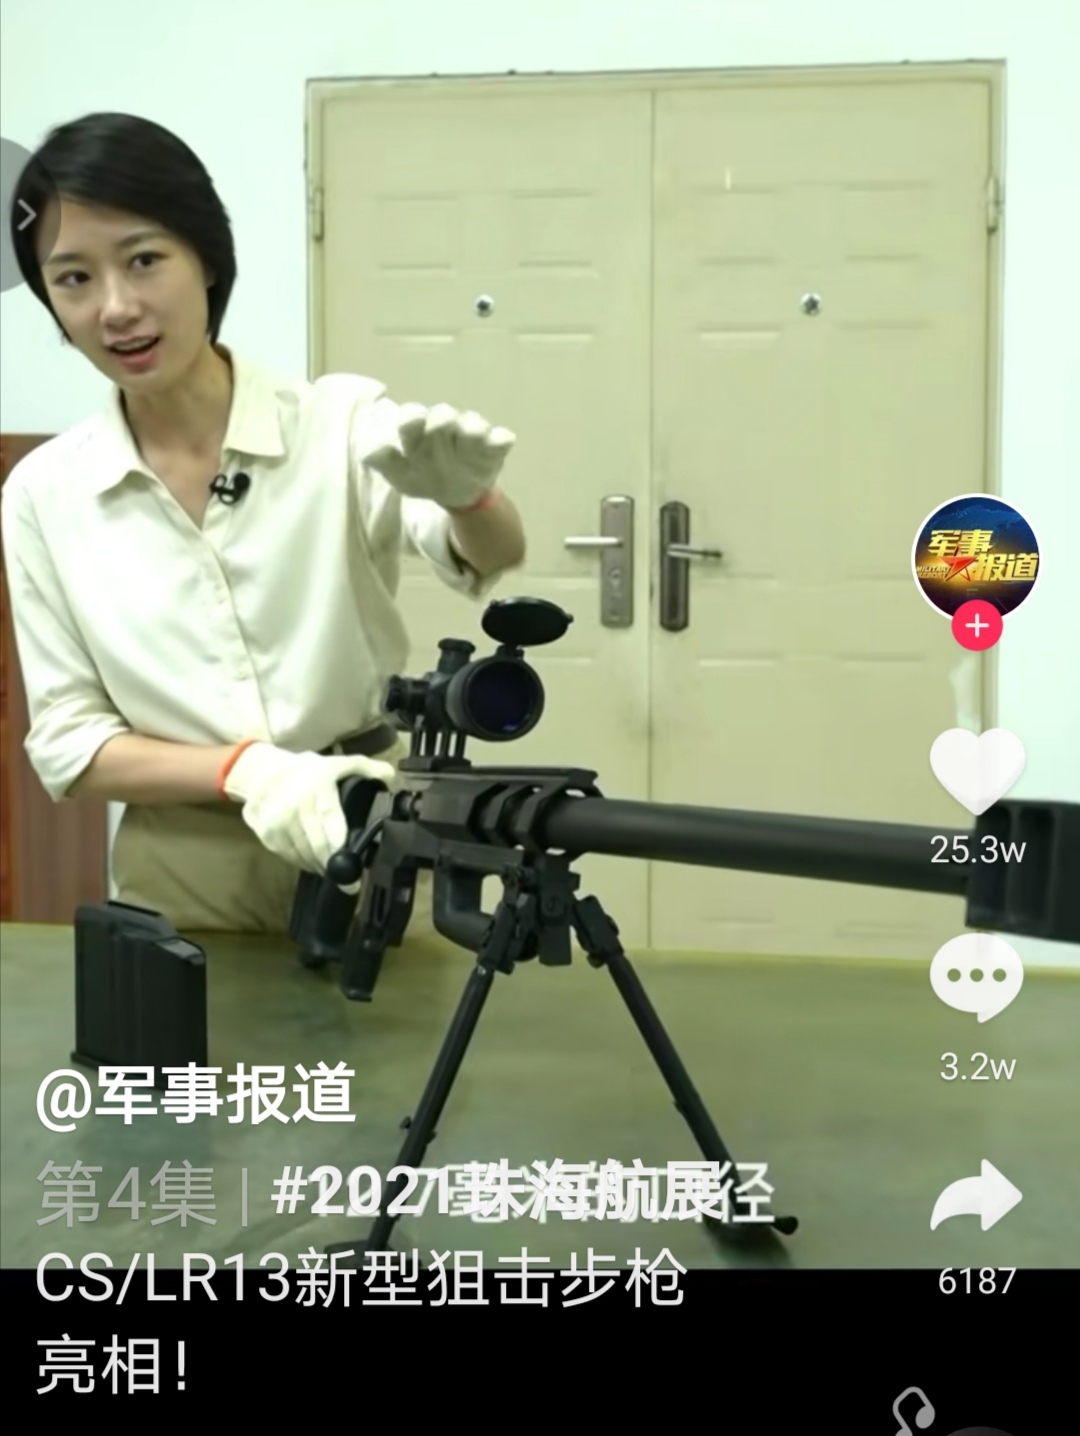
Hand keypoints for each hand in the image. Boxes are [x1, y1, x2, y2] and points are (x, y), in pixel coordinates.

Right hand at [223, 743, 400, 874]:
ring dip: (319, 866)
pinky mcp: (267, 835)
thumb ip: (365, 767)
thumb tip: (391, 775)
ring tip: (332, 869)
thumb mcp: (337, 763)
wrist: (262, 772)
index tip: (354, 879)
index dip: (342, 854)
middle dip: (334, 867)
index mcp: (319, 790)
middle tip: (349, 883)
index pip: (332, 828)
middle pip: (319, 849)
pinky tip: (313, 861)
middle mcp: (296, 808)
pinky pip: (290, 857)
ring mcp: (278, 823)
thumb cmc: (306, 770)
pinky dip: (303, 862)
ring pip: (304, 856)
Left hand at [360, 401, 514, 509]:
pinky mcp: (493, 446)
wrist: (457, 494)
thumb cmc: (424, 477)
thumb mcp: (402, 476)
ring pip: (472, 423)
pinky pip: (500, 438)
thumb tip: (367, 454)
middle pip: (443, 415)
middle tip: (439, 428)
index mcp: (419, 431)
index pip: (412, 416)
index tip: (409, 425)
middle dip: (440, 422)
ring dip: (470, 428)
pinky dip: (501, 439)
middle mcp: (445, 427)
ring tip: (472, 438)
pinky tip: (501, 441)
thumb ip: (385, 464)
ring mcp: (470, 435)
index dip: (411, 419)